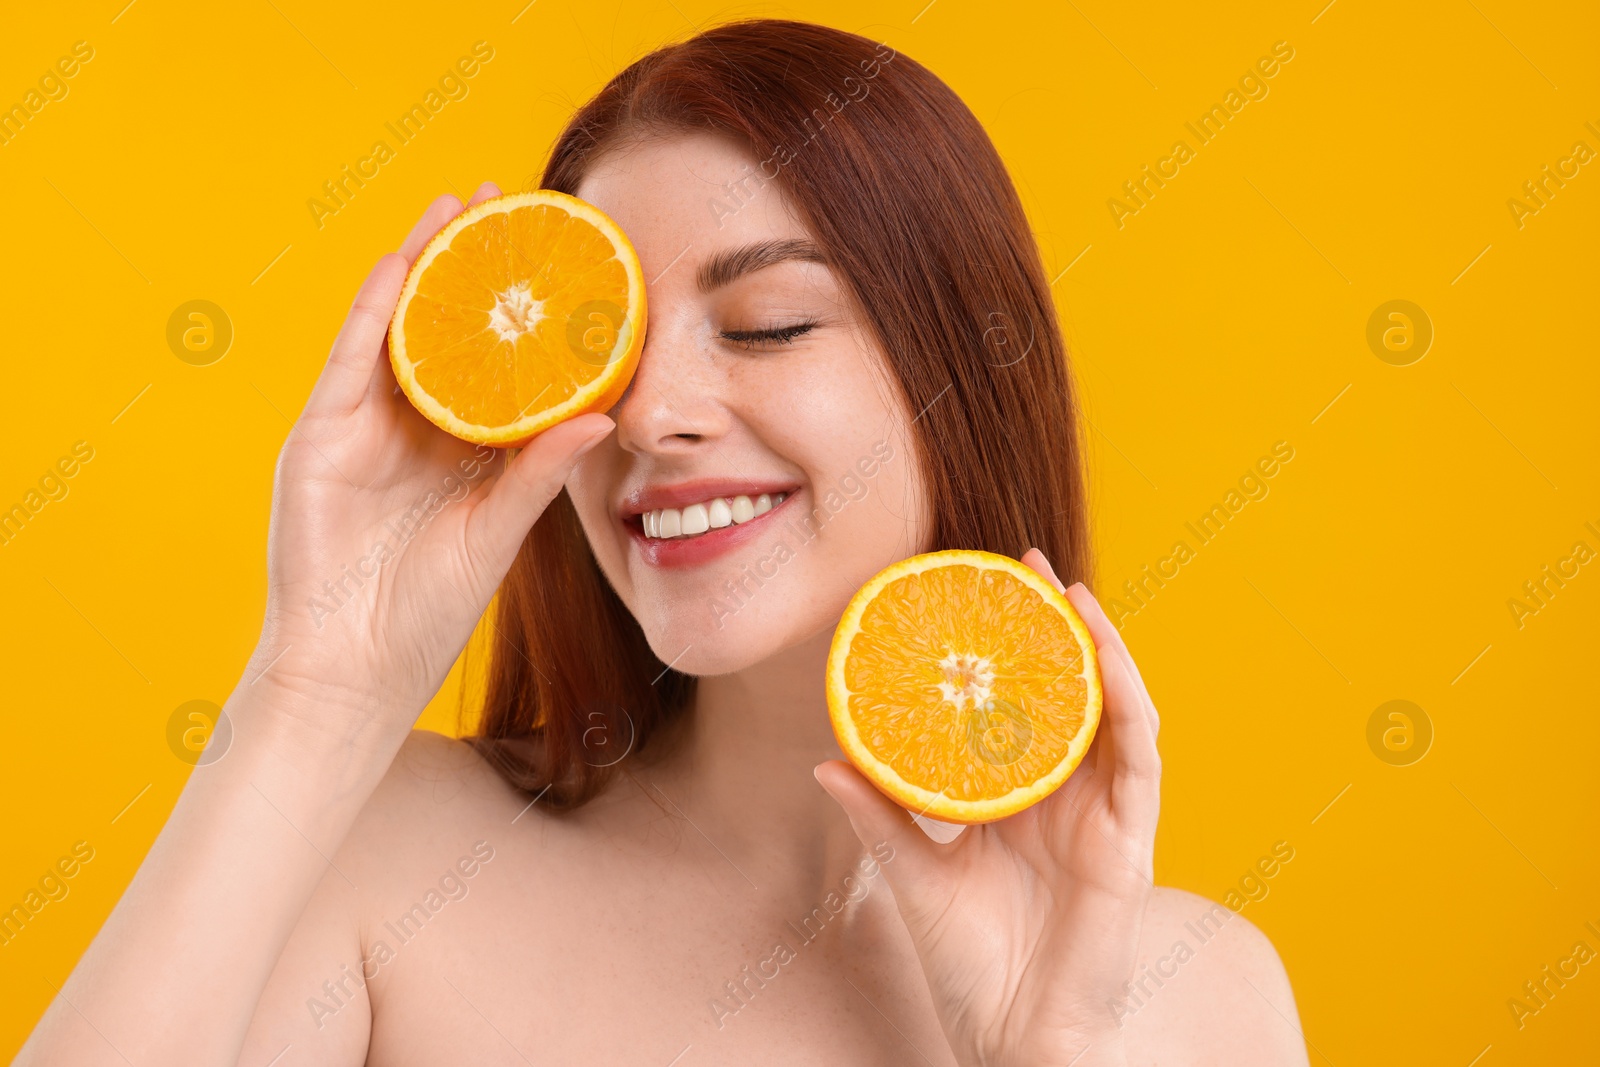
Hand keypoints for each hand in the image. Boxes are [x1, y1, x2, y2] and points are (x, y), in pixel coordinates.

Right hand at [247, 182, 614, 746]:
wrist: (355, 666)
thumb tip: (605, 416)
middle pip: (447, 327)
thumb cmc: (428, 612)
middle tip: (511, 202)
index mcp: (465, 449)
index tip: (564, 260)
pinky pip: (351, 356)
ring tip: (460, 205)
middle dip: (474, 265)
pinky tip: (403, 260)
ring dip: (425, 262)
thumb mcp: (499, 531)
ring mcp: (364, 425)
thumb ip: (541, 473)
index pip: (498, 362)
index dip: (524, 311)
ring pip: (398, 325)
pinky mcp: (322, 433)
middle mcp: (416, 427)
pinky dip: (374, 308)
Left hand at [816, 548, 1160, 1066]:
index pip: (1023, 708)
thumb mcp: (914, 878)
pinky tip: (1104, 655)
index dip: (1011, 652)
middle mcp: (1067, 798)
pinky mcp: (1129, 840)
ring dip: (1099, 646)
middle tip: (1026, 564)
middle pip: (1072, 694)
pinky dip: (1126, 699)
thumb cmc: (970, 968)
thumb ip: (882, 819)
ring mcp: (1103, 816)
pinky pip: (1139, 756)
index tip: (978, 593)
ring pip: (1115, 710)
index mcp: (1021, 802)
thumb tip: (826, 760)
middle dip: (1057, 627)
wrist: (1012, 1041)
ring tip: (1069, 590)